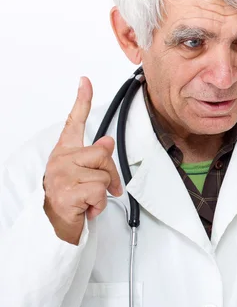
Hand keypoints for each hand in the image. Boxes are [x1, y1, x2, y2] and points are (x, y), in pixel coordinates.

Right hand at [43, 77, 122, 244]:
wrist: (57, 226)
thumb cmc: (72, 198)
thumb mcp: (86, 175)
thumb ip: (96, 157)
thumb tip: (107, 141)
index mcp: (66, 152)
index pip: (74, 122)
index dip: (82, 100)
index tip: (85, 81)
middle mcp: (61, 160)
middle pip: (102, 154)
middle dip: (110, 174)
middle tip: (104, 189)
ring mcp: (61, 176)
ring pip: (103, 175)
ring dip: (104, 192)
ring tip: (90, 200)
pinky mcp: (66, 193)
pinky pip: (99, 191)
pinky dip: (100, 204)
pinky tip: (87, 208)